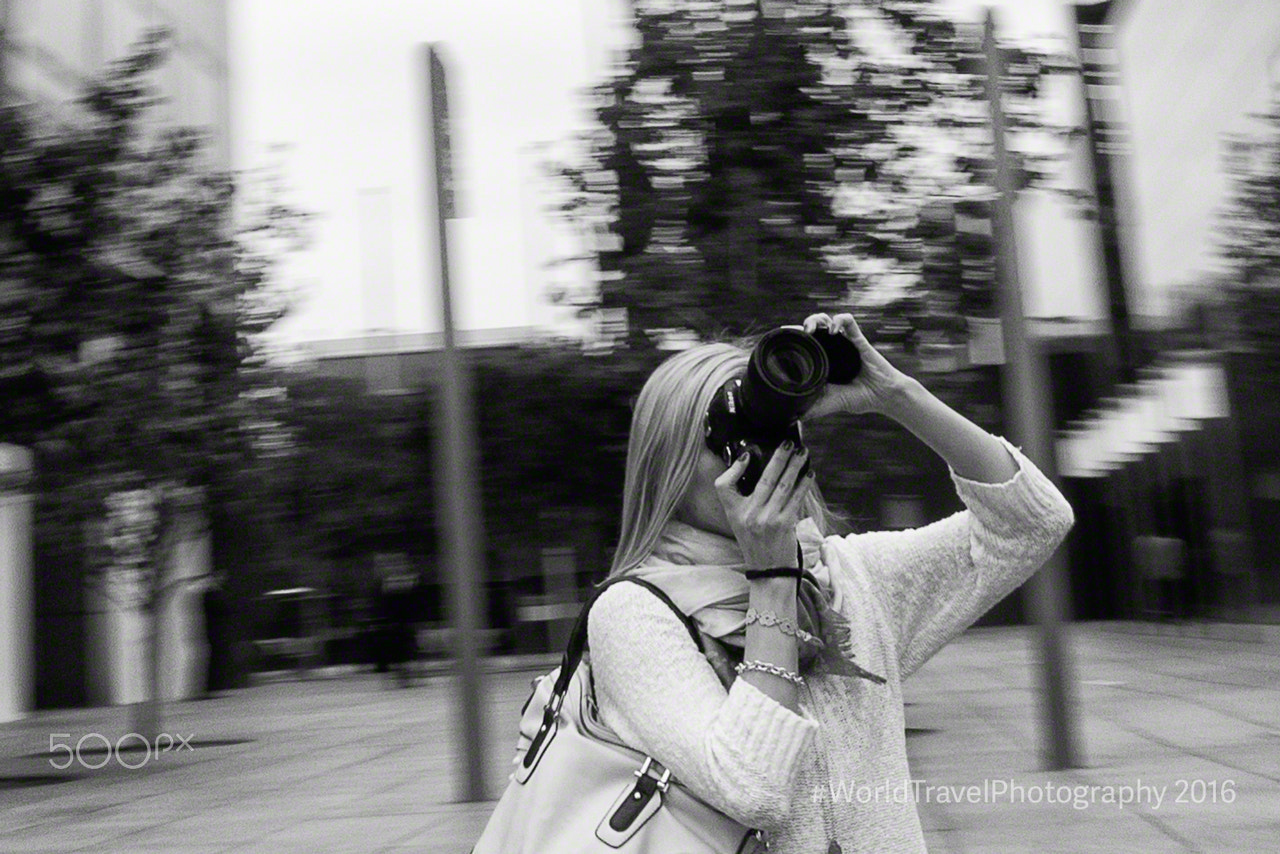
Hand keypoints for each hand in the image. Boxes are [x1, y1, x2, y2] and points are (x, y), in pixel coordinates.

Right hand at [715, 442, 812, 569]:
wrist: (768, 569)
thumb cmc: (755, 542)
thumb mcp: (738, 521)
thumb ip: (743, 499)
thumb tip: (757, 468)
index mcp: (734, 512)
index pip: (724, 485)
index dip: (734, 468)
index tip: (748, 455)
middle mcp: (749, 514)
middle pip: (765, 478)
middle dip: (779, 457)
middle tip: (788, 443)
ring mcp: (767, 519)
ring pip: (784, 485)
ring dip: (795, 466)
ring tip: (803, 453)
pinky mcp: (784, 524)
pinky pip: (796, 498)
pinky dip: (803, 484)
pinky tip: (809, 475)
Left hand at [801, 313, 911, 419]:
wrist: (883, 396)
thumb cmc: (859, 398)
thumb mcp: (831, 403)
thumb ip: (814, 408)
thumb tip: (794, 417)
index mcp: (823, 361)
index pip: (806, 344)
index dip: (795, 339)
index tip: (784, 340)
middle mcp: (832, 350)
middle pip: (813, 328)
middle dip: (803, 326)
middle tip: (797, 335)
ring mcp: (844, 343)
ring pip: (827, 320)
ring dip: (816, 320)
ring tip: (811, 330)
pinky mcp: (857, 339)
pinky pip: (848, 321)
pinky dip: (839, 321)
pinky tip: (834, 331)